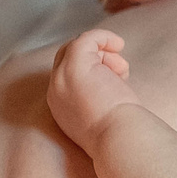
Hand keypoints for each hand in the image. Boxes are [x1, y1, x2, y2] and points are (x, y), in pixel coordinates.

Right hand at [48, 29, 137, 148]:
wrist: (119, 140)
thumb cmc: (120, 134)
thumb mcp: (100, 116)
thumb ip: (96, 97)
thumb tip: (113, 78)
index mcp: (60, 105)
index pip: (66, 75)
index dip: (91, 70)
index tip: (113, 79)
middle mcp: (55, 90)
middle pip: (67, 57)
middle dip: (94, 59)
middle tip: (118, 73)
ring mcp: (62, 77)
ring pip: (77, 48)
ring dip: (103, 53)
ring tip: (121, 72)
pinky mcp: (75, 65)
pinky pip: (85, 38)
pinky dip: (103, 37)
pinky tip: (119, 44)